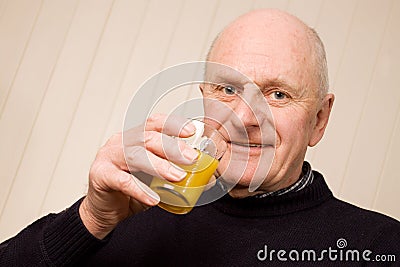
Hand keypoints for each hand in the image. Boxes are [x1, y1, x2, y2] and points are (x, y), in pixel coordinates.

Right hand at [79, 114, 197, 238]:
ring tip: (177, 176)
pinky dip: (140, 190)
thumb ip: (170, 170)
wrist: (103, 209)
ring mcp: (108, 157)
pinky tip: (153, 198)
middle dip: (173, 147)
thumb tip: (202, 174)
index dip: (173, 125)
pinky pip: (122, 181)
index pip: (154, 123)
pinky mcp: (101, 175)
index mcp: (134, 137)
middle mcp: (121, 142)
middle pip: (148, 138)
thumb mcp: (152, 176)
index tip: (191, 131)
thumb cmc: (128, 190)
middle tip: (191, 159)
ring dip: (160, 166)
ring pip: (136, 155)